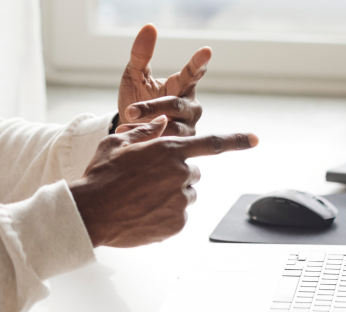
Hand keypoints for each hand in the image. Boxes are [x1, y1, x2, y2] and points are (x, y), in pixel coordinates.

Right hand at [70, 116, 258, 247]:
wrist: (89, 212)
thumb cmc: (100, 175)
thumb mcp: (118, 144)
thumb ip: (146, 131)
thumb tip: (164, 122)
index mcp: (169, 149)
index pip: (212, 144)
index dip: (237, 140)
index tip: (256, 139)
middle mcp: (180, 173)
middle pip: (192, 171)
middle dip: (176, 173)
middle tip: (148, 180)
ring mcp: (180, 200)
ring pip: (186, 194)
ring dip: (171, 194)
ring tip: (142, 198)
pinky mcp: (176, 223)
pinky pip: (178, 215)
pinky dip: (166, 214)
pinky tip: (143, 212)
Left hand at [116, 24, 209, 136]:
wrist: (131, 130)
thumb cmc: (136, 98)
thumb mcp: (134, 75)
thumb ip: (141, 54)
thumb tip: (149, 26)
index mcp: (182, 85)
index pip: (192, 72)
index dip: (199, 62)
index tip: (206, 51)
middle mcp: (191, 106)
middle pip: (176, 104)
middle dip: (153, 107)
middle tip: (130, 111)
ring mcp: (188, 127)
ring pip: (171, 126)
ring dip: (147, 126)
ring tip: (125, 126)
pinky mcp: (182, 146)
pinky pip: (166, 142)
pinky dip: (146, 139)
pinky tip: (129, 137)